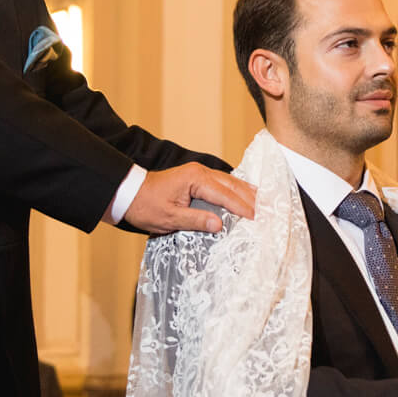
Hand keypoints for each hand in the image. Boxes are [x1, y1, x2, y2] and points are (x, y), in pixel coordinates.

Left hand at [120, 164, 255, 233]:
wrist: (129, 193)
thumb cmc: (146, 206)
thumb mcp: (169, 218)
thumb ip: (195, 220)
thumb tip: (219, 224)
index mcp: (195, 179)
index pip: (224, 194)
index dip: (242, 207)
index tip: (257, 218)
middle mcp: (200, 172)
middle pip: (232, 185)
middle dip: (250, 198)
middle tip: (268, 211)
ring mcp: (199, 173)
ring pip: (230, 182)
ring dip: (246, 192)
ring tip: (264, 203)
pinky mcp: (197, 177)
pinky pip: (222, 182)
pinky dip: (236, 190)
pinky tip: (246, 194)